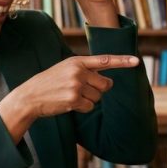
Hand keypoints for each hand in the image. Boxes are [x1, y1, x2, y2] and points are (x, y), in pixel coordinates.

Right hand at [0, 54, 139, 141]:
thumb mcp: (65, 68)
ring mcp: (75, 85)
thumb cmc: (50, 83)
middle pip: (105, 84)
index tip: (136, 61)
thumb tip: (107, 82)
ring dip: (88, 100)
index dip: (122, 61)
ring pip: (98, 97)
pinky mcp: (73, 99)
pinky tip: (69, 104)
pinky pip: (89, 107)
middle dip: (98, 90)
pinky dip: (82, 108)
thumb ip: (85, 70)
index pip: (104, 60)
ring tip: (71, 96)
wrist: (30, 96)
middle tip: (82, 90)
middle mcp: (78, 71)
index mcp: (77, 61)